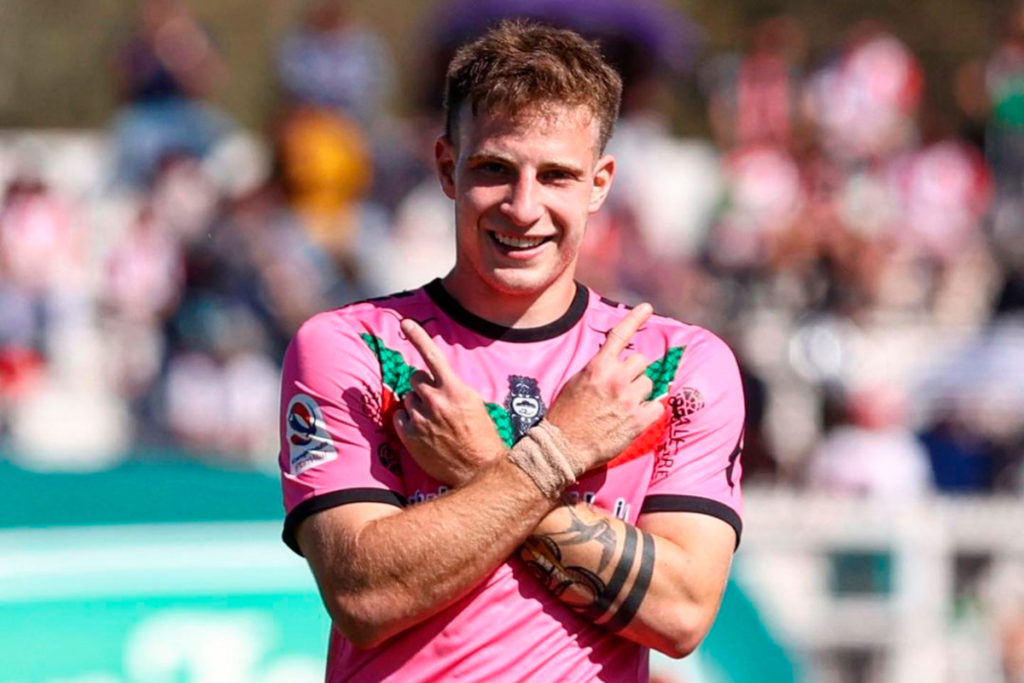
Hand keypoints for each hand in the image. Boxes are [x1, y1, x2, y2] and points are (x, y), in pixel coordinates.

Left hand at [393, 319, 506, 486]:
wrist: (477, 469)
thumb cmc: (481, 436)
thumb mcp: (474, 404)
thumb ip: (453, 388)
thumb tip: (436, 379)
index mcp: (454, 390)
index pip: (433, 356)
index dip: (418, 337)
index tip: (405, 323)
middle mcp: (435, 401)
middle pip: (415, 379)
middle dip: (423, 387)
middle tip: (436, 402)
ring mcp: (420, 419)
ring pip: (407, 399)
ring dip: (417, 405)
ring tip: (434, 422)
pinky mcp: (409, 436)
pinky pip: (400, 417)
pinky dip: (408, 421)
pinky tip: (424, 432)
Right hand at [544, 304, 664, 471]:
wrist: (563, 447)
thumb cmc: (565, 415)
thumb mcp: (576, 382)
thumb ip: (598, 369)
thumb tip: (614, 363)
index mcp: (598, 367)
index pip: (620, 335)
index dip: (635, 318)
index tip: (647, 308)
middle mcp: (616, 379)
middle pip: (641, 362)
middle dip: (634, 371)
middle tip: (621, 386)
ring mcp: (629, 400)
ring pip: (649, 383)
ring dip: (640, 391)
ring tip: (623, 405)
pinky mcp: (638, 421)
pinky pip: (657, 406)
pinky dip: (649, 410)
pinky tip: (635, 416)